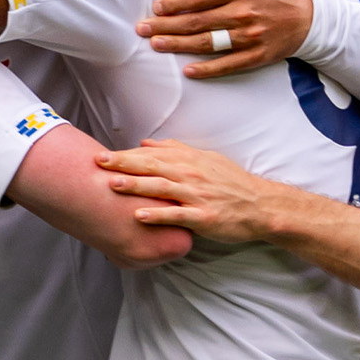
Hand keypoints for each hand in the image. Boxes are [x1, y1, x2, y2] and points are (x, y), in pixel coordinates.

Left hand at [98, 139, 290, 244]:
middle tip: (99, 162)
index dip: (126, 155)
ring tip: (113, 185)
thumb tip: (146, 143)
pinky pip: (177, 214)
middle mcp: (191, 174)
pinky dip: (158, 214)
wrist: (261, 206)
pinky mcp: (204, 216)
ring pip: (162, 187)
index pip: (152, 154)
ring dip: (136, 185)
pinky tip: (139, 215)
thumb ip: (175, 150)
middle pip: (152, 166)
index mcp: (189, 160)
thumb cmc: (232, 184)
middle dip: (124, 164)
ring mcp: (197, 195)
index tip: (103, 155)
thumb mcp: (206, 159)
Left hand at [135, 0, 314, 77]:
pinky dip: (207, 69)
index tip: (156, 8)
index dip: (174, 4)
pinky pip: (228, 65)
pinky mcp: (256, 56)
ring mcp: (250, 36)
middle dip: (166, 26)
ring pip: (208, 43)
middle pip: (197, 21)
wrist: (303, 16)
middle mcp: (243, 12)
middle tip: (142, 29)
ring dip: (179, 45)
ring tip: (156, 45)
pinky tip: (188, 71)